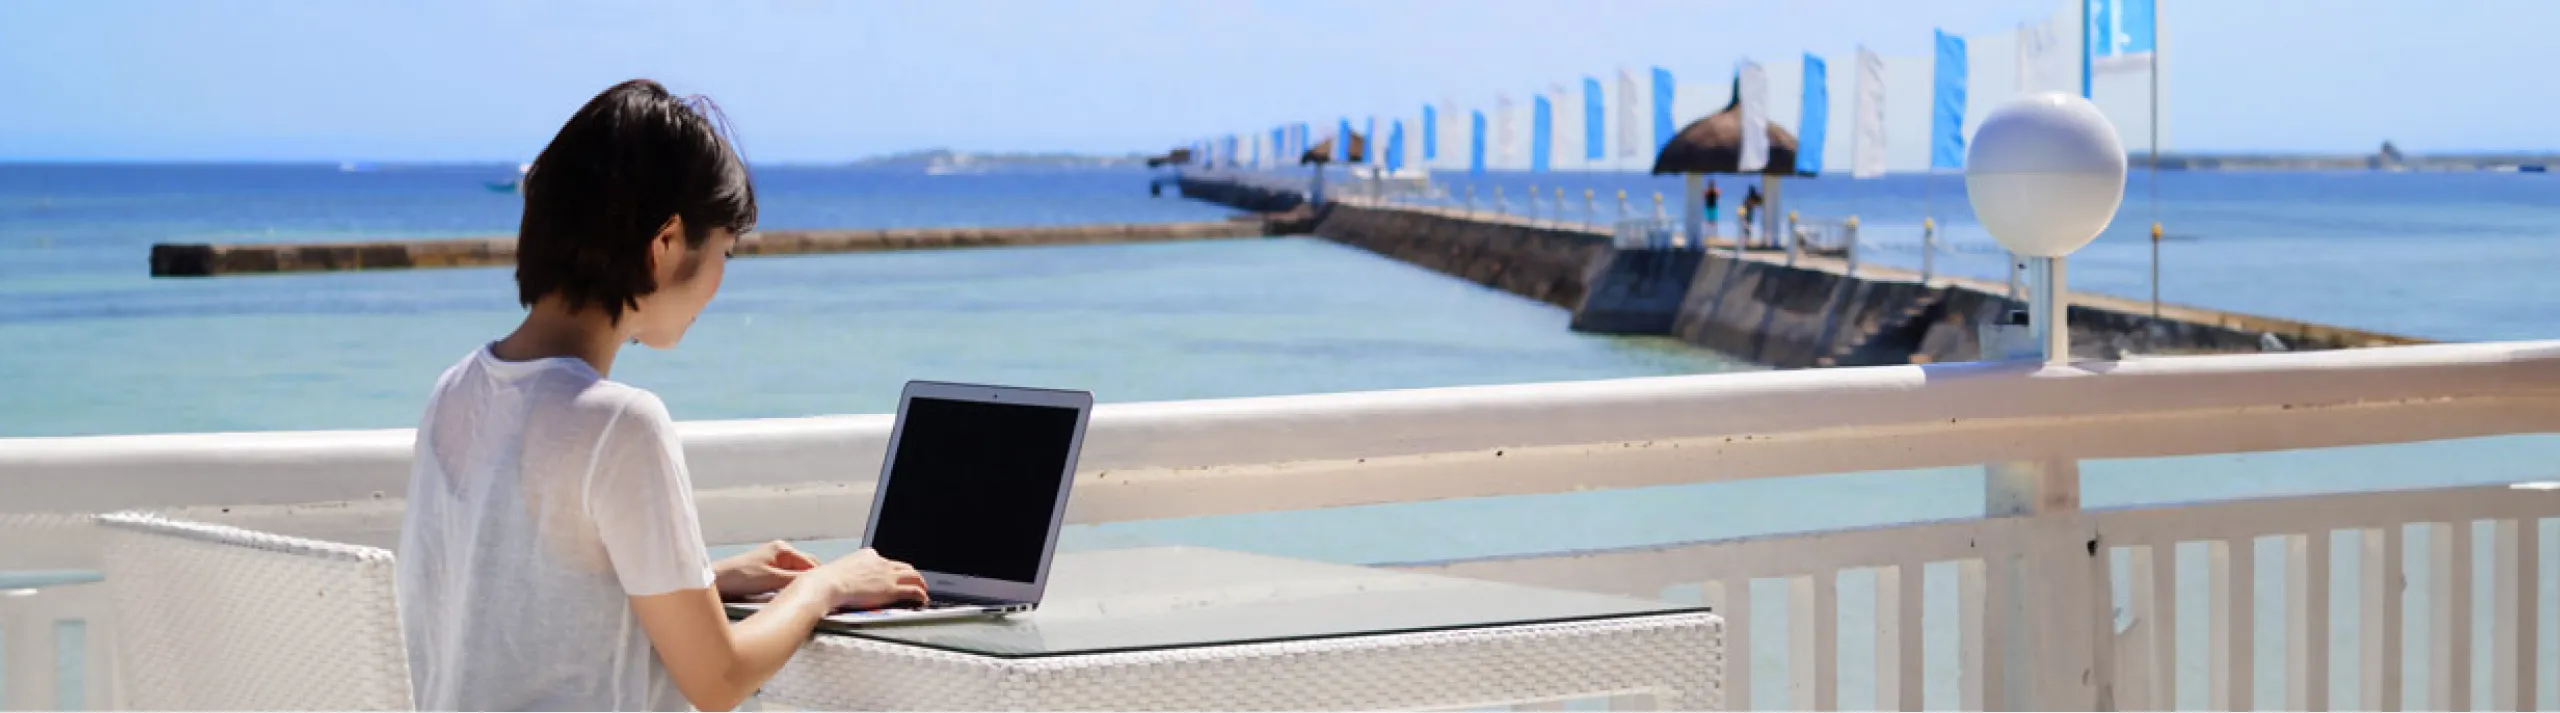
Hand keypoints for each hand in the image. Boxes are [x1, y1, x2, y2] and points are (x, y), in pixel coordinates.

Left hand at [712, 541, 819, 599]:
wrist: (717, 580)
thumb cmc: (742, 577)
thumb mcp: (772, 580)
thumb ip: (795, 580)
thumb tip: (817, 584)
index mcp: (784, 549)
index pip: (811, 563)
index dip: (819, 578)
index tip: (827, 592)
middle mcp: (781, 550)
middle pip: (805, 566)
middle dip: (812, 580)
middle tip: (819, 597)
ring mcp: (774, 559)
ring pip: (796, 573)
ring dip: (801, 584)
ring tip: (806, 597)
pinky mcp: (767, 568)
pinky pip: (787, 576)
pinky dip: (791, 585)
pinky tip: (792, 595)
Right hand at [800, 548, 927, 610]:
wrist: (826, 585)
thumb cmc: (824, 581)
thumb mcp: (836, 571)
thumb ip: (844, 575)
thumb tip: (834, 581)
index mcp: (867, 555)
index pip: (885, 561)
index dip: (892, 570)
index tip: (893, 575)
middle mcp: (880, 562)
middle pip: (903, 566)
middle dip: (910, 574)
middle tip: (915, 582)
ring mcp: (887, 575)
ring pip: (913, 576)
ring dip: (921, 583)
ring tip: (924, 590)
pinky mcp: (891, 589)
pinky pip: (913, 590)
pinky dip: (921, 595)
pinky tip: (922, 599)